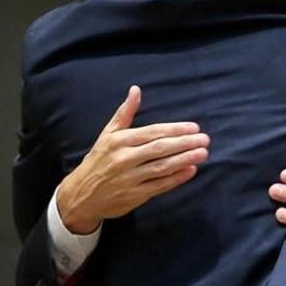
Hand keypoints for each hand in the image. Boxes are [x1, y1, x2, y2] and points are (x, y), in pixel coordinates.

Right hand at [55, 86, 209, 233]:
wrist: (80, 195)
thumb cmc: (98, 160)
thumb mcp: (107, 135)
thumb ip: (125, 113)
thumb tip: (136, 90)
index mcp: (118, 141)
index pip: (152, 132)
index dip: (175, 130)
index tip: (194, 128)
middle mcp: (123, 158)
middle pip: (159, 149)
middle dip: (185, 143)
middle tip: (205, 139)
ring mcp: (129, 178)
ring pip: (161, 167)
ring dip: (185, 159)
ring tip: (203, 153)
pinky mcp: (134, 196)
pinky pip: (159, 185)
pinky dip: (176, 178)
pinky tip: (191, 170)